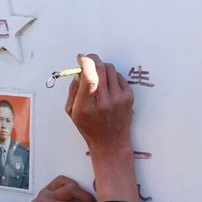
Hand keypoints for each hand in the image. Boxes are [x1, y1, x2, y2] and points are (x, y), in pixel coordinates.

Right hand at [64, 53, 139, 201]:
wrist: (111, 143)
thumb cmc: (89, 127)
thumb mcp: (72, 112)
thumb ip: (73, 91)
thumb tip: (79, 71)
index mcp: (87, 107)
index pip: (89, 78)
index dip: (84, 63)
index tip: (80, 58)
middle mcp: (105, 102)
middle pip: (100, 68)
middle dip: (92, 60)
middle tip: (87, 60)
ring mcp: (119, 99)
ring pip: (110, 69)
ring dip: (101, 67)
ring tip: (97, 76)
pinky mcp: (129, 97)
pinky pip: (119, 76)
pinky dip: (111, 76)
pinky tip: (107, 86)